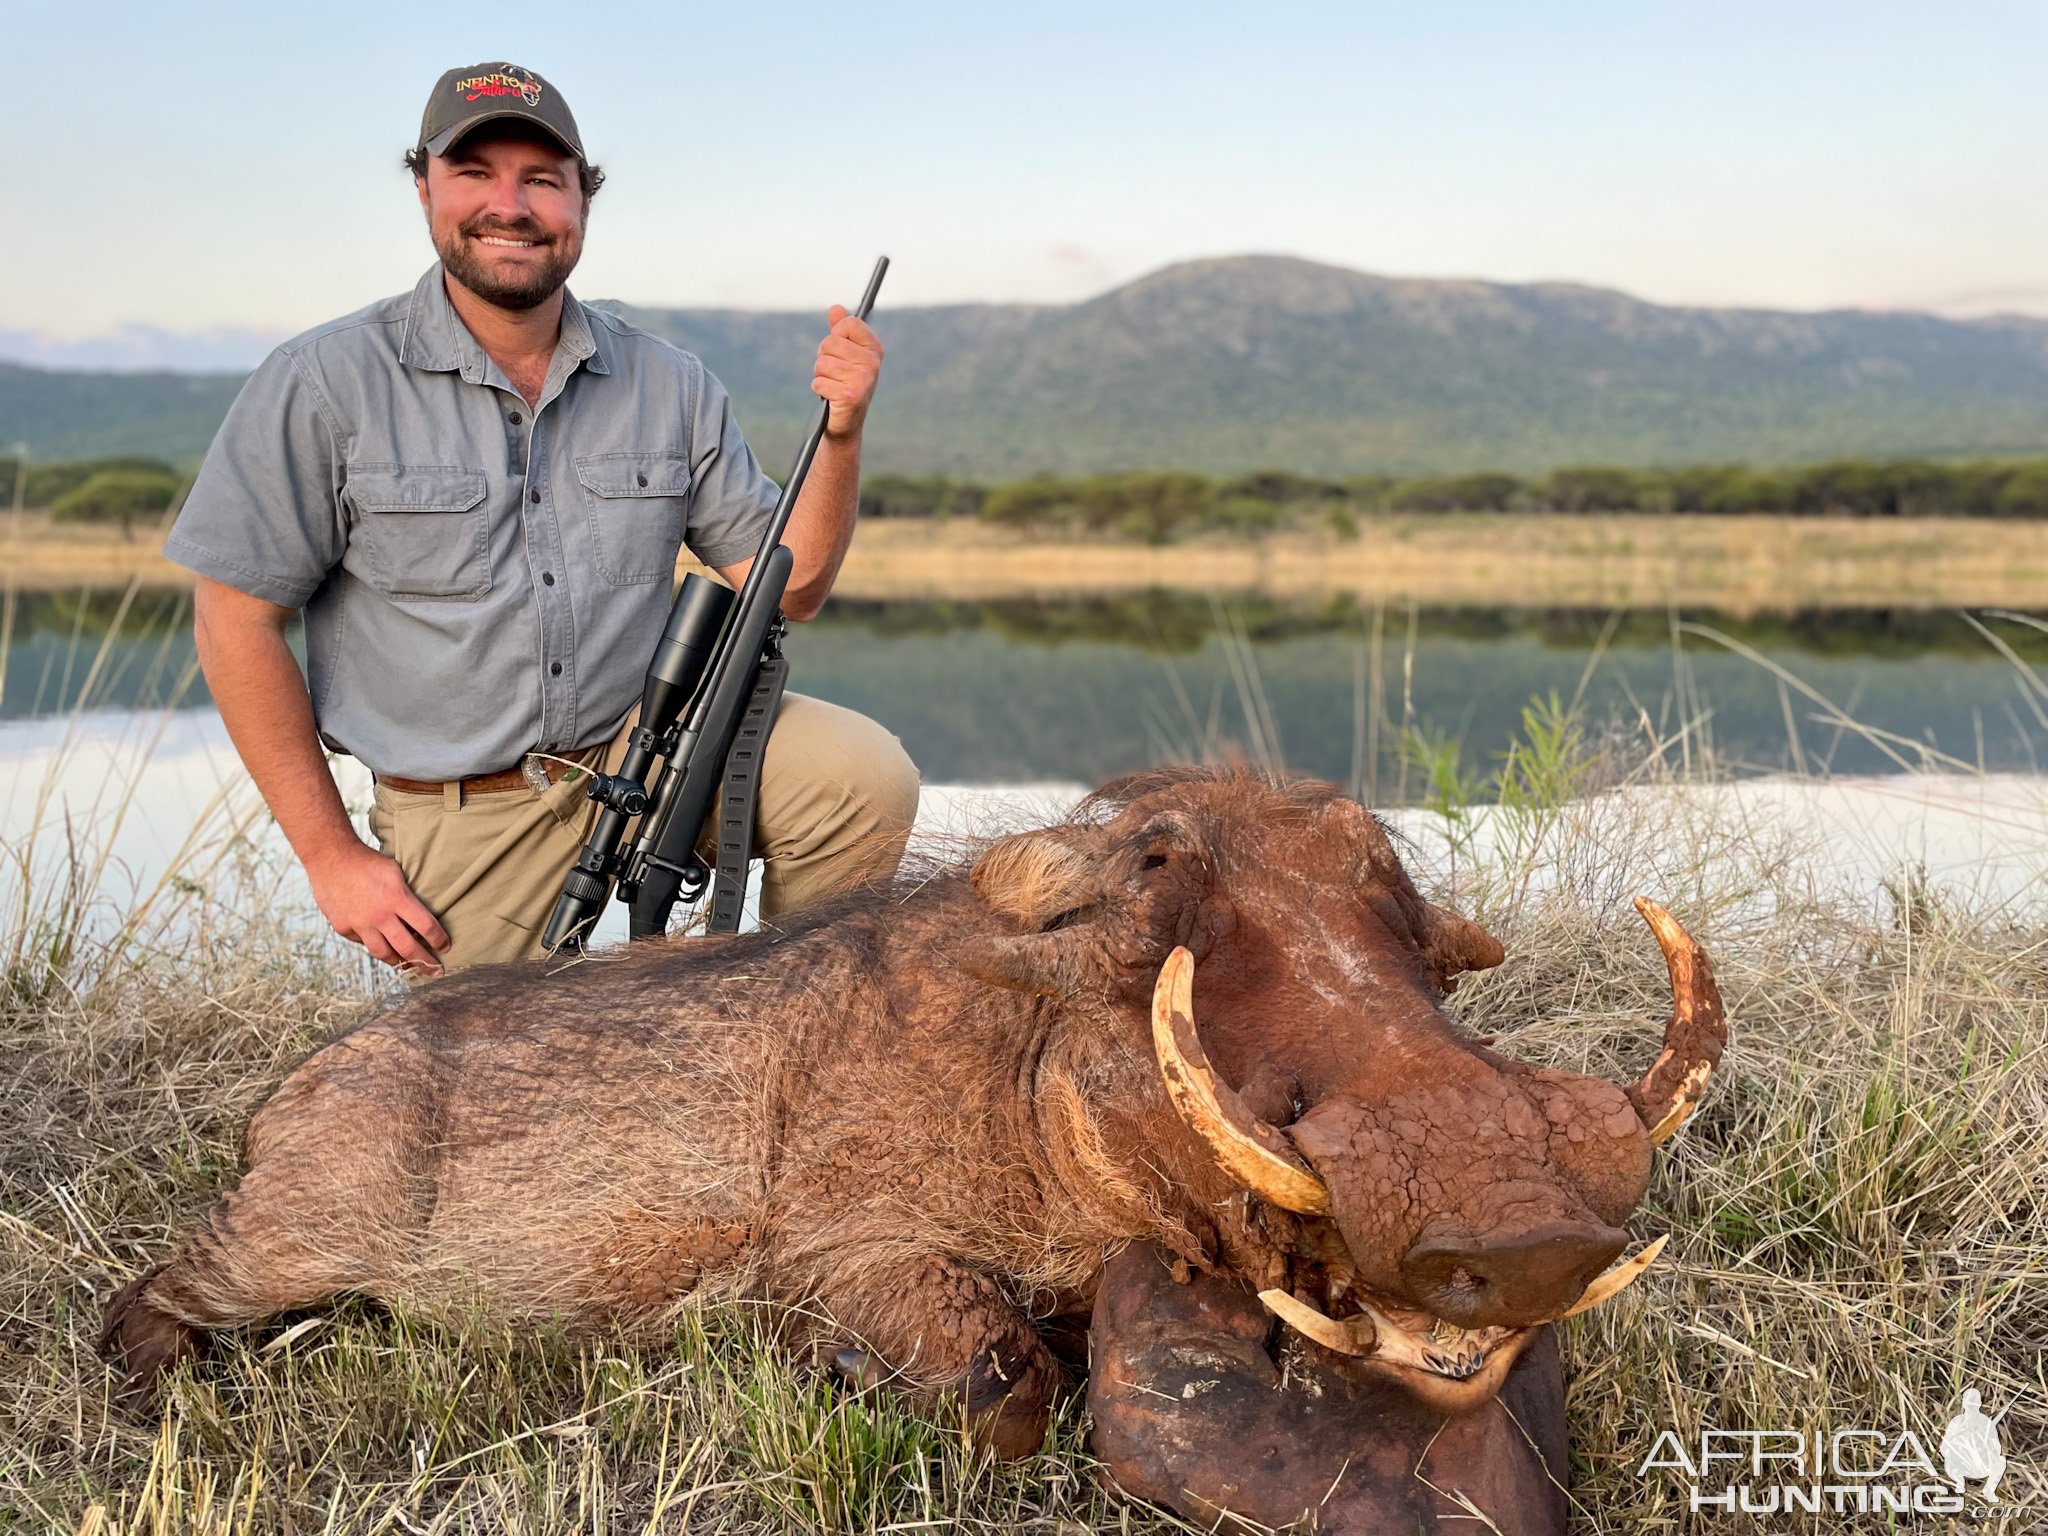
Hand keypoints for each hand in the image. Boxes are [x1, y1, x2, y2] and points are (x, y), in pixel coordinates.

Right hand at [305, 839, 449, 975]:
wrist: (331, 858)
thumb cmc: (368, 862)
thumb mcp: (396, 872)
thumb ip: (407, 895)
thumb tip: (421, 915)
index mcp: (397, 898)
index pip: (426, 926)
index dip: (439, 940)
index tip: (446, 947)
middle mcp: (379, 915)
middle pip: (407, 948)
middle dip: (425, 962)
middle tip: (436, 971)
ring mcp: (359, 924)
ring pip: (383, 953)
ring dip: (399, 962)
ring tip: (408, 965)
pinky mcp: (343, 928)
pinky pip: (363, 943)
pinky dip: (374, 944)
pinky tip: (381, 943)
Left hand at [814, 304, 882, 439]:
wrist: (846, 423)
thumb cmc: (844, 384)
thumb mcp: (844, 355)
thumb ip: (841, 331)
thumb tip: (836, 308)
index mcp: (874, 349)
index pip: (848, 323)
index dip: (836, 335)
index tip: (840, 352)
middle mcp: (872, 363)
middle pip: (830, 342)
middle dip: (824, 358)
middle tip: (834, 374)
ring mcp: (864, 379)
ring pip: (822, 363)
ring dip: (821, 375)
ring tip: (832, 385)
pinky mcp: (851, 396)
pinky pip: (819, 382)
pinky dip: (820, 389)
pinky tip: (830, 397)